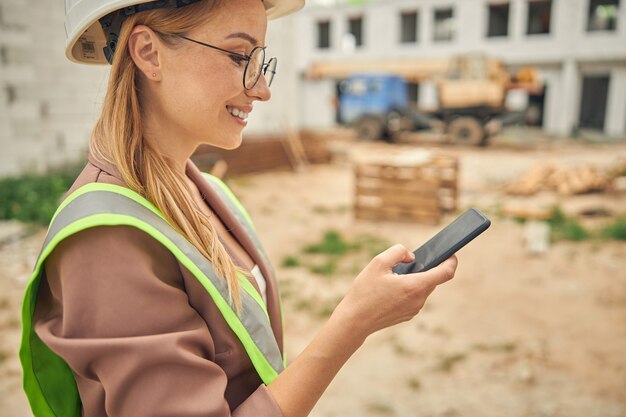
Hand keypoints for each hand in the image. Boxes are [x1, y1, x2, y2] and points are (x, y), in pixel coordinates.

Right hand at [334, 244, 457, 339]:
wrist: (354, 320)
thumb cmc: (364, 291)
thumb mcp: (378, 263)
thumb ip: (398, 252)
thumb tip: (412, 257)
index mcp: (415, 286)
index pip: (446, 273)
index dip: (451, 261)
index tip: (451, 254)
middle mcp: (419, 300)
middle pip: (432, 279)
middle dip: (425, 268)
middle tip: (408, 262)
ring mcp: (414, 309)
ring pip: (423, 288)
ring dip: (414, 279)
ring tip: (393, 277)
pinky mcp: (408, 315)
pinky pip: (415, 298)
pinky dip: (408, 290)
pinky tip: (391, 289)